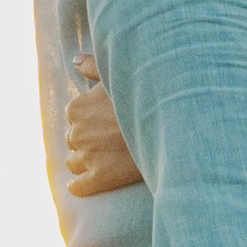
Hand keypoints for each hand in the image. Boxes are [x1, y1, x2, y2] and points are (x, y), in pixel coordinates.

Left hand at [65, 56, 143, 197]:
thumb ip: (94, 66)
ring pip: (74, 163)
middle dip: (88, 140)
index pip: (74, 118)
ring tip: (106, 159)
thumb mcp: (120, 77)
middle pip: (73, 140)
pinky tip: (87, 182)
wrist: (173, 129)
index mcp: (76, 108)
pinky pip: (78, 187)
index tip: (107, 121)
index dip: (90, 120)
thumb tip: (75, 60)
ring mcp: (88, 157)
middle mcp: (77, 133)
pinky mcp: (100, 179)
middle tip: (111, 140)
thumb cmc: (148, 98)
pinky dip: (80, 186)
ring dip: (85, 161)